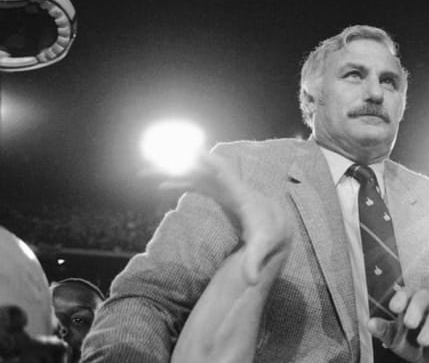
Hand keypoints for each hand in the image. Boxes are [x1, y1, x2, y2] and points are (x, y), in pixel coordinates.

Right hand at [145, 152, 291, 281]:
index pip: (226, 175)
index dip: (211, 163)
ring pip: (196, 176)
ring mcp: (224, 189)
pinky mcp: (220, 195)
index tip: (195, 152)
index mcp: (242, 195)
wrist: (277, 226)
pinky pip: (198, 185)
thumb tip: (253, 281)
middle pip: (203, 171)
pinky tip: (163, 186)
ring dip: (174, 173)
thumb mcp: (263, 248)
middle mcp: (231, 187)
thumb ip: (256, 262)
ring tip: (147, 174)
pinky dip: (181, 183)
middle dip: (179, 166)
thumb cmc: (271, 234)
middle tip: (153, 163)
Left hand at [368, 289, 428, 362]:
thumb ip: (384, 330)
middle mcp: (428, 304)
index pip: (407, 292)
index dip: (401, 297)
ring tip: (422, 341)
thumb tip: (369, 323)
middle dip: (416, 308)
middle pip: (424, 295)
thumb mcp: (395, 339)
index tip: (394, 308)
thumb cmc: (411, 344)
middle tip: (409, 324)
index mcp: (411, 303)